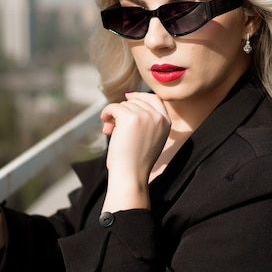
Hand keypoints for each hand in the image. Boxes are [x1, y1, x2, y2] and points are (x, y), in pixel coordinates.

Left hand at [100, 92, 170, 210]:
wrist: (131, 175)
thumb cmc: (136, 162)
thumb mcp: (150, 138)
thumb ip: (145, 121)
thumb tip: (128, 98)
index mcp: (166, 123)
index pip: (155, 99)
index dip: (140, 96)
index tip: (127, 97)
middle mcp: (158, 117)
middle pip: (137, 102)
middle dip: (123, 111)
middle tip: (113, 126)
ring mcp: (145, 116)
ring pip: (124, 105)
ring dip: (114, 116)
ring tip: (109, 131)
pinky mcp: (130, 118)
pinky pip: (114, 107)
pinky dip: (106, 113)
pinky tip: (104, 123)